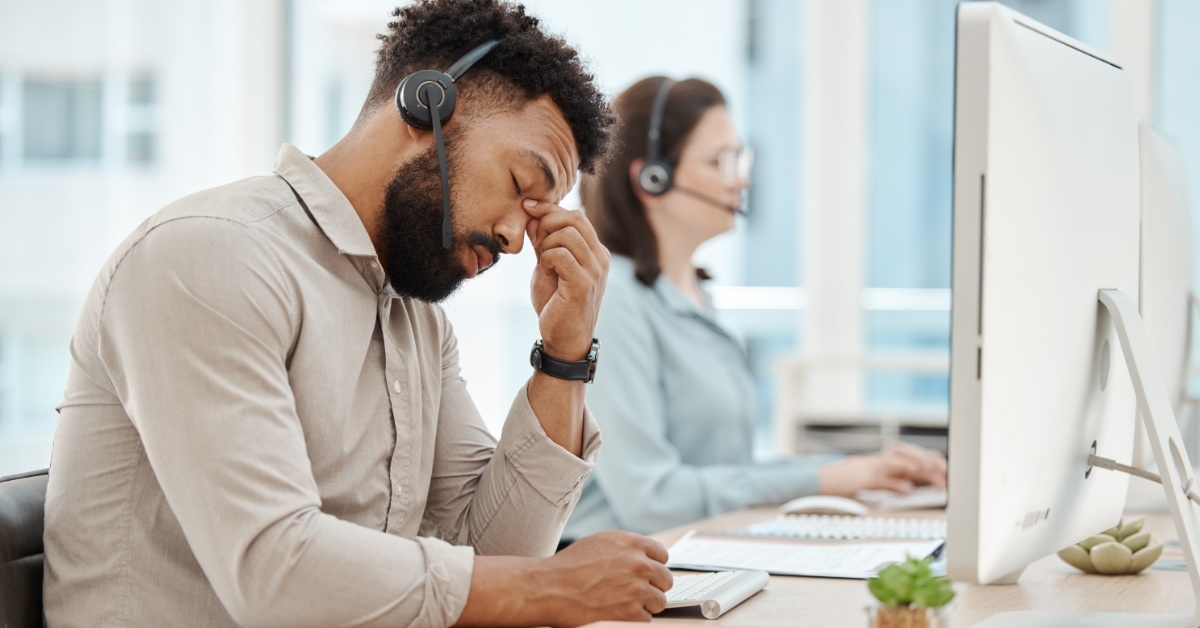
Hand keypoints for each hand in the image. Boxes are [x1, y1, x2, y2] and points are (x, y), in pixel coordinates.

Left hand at [524, 199, 610, 360]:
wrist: (564, 340)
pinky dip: (547, 258)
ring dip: (546, 244)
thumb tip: (532, 217)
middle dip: (547, 223)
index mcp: (595, 252)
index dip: (550, 208)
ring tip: (543, 261)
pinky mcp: (583, 284)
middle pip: (575, 218)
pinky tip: (546, 270)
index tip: (528, 207)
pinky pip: (561, 255)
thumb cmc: (556, 305)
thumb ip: (543, 243)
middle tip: (535, 243)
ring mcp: (595, 271)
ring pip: (567, 234)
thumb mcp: (548, 268)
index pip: (577, 215)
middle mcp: (600, 258)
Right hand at [537, 531, 672, 625]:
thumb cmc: (569, 567)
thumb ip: (627, 548)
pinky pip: (646, 619)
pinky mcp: (631, 613)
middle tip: (636, 591)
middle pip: (665, 579)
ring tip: (623, 603)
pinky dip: (633, 619)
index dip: (654, 565)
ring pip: (659, 601)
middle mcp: (638, 564)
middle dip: (653, 586)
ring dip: (645, 604)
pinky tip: (616, 612)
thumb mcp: (601, 543)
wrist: (550, 588)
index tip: (647, 574)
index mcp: (632, 543)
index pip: (662, 555)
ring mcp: (636, 589)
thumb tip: (647, 557)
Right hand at [818, 442, 947, 496]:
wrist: (824, 479)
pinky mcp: (864, 476)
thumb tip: (913, 488)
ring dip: (918, 466)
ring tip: (933, 475)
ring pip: (900, 460)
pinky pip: (882, 477)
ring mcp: (874, 465)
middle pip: (912, 454)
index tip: (948, 473)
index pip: (915, 455)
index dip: (933, 462)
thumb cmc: (851, 480)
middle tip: (946, 476)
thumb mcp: (877, 480)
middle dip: (931, 464)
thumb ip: (895, 482)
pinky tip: (908, 488)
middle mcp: (883, 459)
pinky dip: (896, 482)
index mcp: (888, 459)